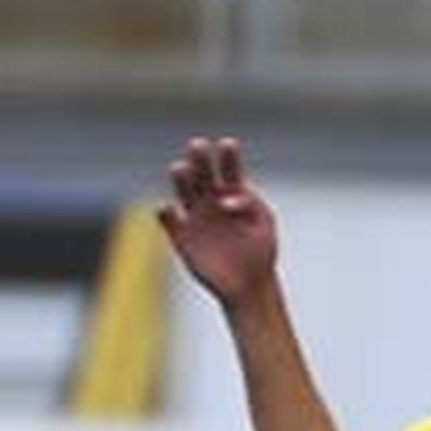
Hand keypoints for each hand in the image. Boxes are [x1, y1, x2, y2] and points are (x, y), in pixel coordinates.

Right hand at [157, 137, 278, 305]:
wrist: (250, 286)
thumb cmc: (260, 253)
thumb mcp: (264, 227)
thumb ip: (251, 208)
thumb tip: (225, 201)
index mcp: (233, 193)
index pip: (230, 168)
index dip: (228, 155)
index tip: (229, 145)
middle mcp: (210, 199)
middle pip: (202, 172)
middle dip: (200, 157)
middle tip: (198, 144)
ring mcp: (194, 216)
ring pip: (183, 190)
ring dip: (181, 178)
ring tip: (180, 168)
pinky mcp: (181, 236)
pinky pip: (168, 219)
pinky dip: (166, 212)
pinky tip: (168, 208)